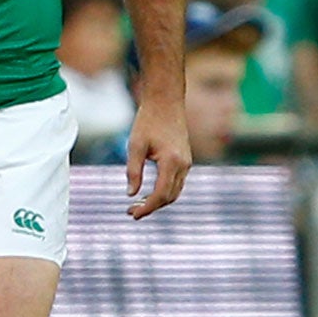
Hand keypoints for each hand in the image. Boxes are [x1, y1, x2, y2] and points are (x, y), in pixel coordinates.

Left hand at [126, 93, 190, 218]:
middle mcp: (183, 165)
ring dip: (158, 201)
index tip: (133, 214)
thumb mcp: (135, 146)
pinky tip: (148, 193)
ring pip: (175, 192)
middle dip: (151, 207)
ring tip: (137, 205)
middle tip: (131, 212)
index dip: (147, 208)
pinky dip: (164, 192)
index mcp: (172, 162)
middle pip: (170, 197)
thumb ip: (133, 171)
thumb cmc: (148, 121)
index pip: (161, 195)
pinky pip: (177, 183)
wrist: (166, 102)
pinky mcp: (185, 160)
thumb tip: (130, 194)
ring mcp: (187, 163)